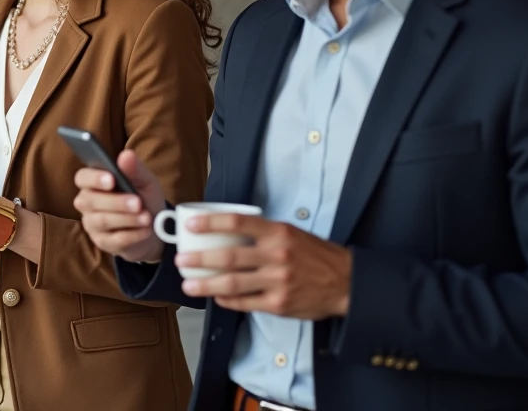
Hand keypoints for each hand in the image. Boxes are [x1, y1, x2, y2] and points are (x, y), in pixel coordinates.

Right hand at [73, 150, 167, 262]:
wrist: (156, 228)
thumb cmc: (145, 198)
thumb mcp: (145, 182)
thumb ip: (135, 170)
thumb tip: (126, 155)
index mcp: (94, 182)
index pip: (82, 178)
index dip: (94, 178)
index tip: (111, 179)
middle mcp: (87, 203)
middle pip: (90, 201)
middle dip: (116, 202)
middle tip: (137, 202)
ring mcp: (93, 224)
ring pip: (102, 220)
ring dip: (126, 219)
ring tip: (146, 217)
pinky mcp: (102, 243)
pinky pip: (113, 240)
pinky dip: (132, 235)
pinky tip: (145, 230)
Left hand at [176, 214, 351, 319]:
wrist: (346, 283)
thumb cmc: (314, 255)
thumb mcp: (291, 234)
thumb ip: (262, 233)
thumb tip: (226, 234)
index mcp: (278, 233)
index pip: (238, 223)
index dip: (211, 223)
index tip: (191, 225)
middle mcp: (276, 256)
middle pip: (229, 257)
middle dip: (200, 259)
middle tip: (181, 261)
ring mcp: (277, 282)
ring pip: (232, 284)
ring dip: (206, 285)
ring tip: (188, 285)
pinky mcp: (279, 305)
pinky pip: (245, 303)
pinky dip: (227, 300)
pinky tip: (215, 297)